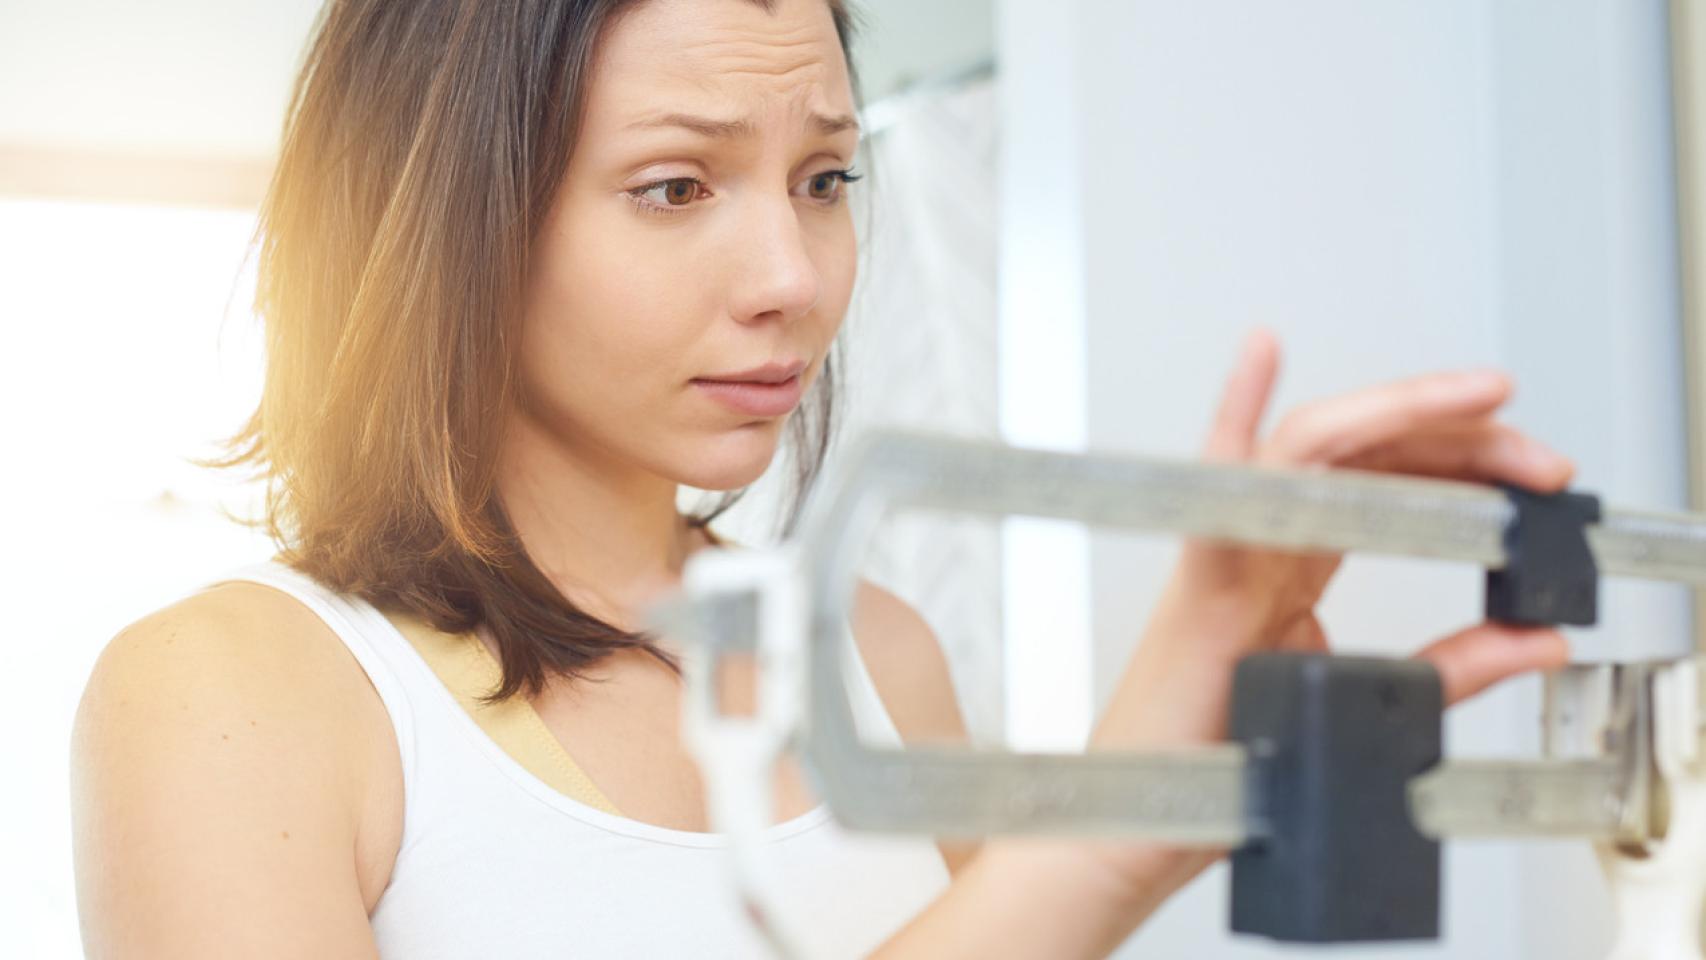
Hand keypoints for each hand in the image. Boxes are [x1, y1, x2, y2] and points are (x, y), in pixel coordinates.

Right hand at [1100, 329, 1573, 747]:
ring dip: (1403, 413)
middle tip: (1544, 460)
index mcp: (1292, 572)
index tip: (1544, 476)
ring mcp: (1232, 554)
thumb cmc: (1229, 771)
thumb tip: (1541, 639)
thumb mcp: (1371, 704)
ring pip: (1316, 449)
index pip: (1390, 484)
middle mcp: (1263, 547)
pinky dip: (1235, 412)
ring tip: (1482, 397)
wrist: (1149, 825)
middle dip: (1464, 439)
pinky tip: (1262, 351)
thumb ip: (1453, 668)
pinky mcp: (1207, 583)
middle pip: (1367, 455)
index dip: (1470, 464)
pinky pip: (1220, 486)